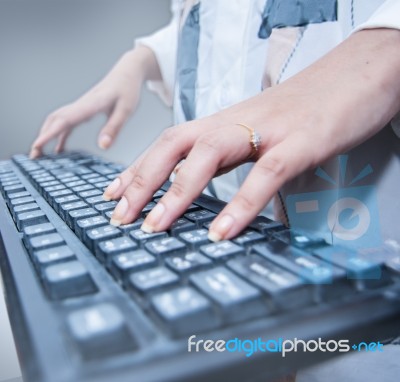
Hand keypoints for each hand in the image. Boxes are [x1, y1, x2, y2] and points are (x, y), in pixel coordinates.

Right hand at [30, 46, 159, 157]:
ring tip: (41, 153)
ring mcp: (80, 107)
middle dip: (42, 138)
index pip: (64, 121)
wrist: (127, 72)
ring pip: (57, 121)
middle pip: (54, 121)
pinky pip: (67, 123)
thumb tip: (103, 146)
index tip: (37, 146)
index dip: (49, 134)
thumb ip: (114, 128)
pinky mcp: (84, 109)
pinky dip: (61, 135)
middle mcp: (80, 105)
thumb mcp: (126, 110)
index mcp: (89, 105)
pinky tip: (60, 148)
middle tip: (34, 156)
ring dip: (47, 136)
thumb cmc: (128, 90)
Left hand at [104, 28, 399, 240]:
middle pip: (174, 145)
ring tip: (154, 228)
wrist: (356, 74)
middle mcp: (236, 123)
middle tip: (117, 217)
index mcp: (225, 122)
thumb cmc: (306, 107)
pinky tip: (221, 233)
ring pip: (209, 156)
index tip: (113, 194)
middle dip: (141, 180)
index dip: (138, 168)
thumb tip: (213, 190)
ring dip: (177, 192)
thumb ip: (235, 158)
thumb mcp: (260, 132)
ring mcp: (267, 131)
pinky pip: (265, 175)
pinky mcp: (300, 142)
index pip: (170, 142)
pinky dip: (240, 205)